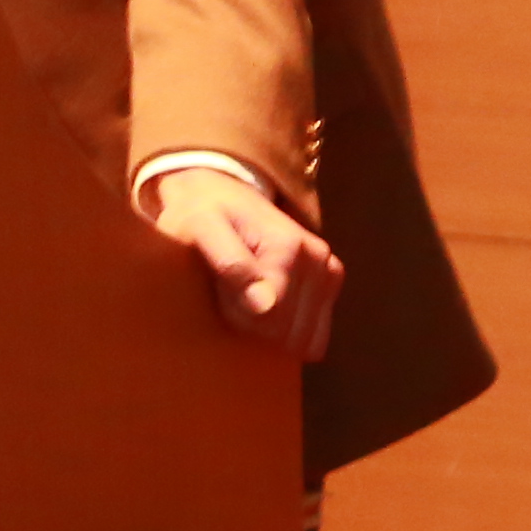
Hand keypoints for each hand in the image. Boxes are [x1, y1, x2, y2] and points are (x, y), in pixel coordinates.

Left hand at [147, 163, 341, 362]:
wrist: (221, 190)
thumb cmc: (202, 212)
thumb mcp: (200, 227)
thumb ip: (230, 262)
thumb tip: (265, 305)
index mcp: (288, 248)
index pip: (270, 321)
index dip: (237, 317)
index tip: (218, 291)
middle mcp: (318, 258)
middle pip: (289, 334)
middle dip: (255, 327)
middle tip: (229, 293)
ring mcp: (328, 270)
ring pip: (305, 340)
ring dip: (271, 331)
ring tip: (247, 297)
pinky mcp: (330, 279)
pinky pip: (316, 335)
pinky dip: (290, 331)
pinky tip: (268, 307)